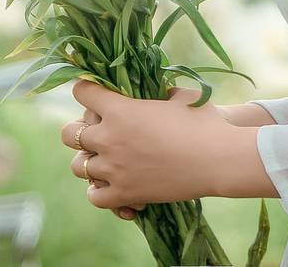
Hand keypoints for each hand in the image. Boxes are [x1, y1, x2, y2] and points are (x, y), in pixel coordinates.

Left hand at [60, 79, 240, 211]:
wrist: (218, 159)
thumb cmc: (204, 122)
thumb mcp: (181, 96)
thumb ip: (161, 91)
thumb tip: (159, 91)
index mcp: (120, 109)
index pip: (82, 93)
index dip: (87, 90)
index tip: (94, 93)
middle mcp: (109, 139)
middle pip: (69, 134)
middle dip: (78, 130)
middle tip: (95, 131)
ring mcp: (114, 169)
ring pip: (79, 167)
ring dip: (89, 162)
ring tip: (105, 161)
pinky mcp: (125, 194)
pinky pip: (94, 197)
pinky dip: (99, 191)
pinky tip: (114, 185)